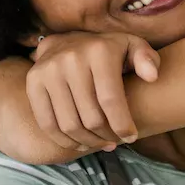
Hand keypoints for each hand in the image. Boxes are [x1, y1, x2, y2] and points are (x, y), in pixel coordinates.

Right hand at [26, 32, 159, 152]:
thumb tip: (151, 76)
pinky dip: (63, 140)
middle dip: (106, 136)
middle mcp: (70, 59)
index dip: (122, 125)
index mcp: (99, 51)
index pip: (110, 100)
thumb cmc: (107, 51)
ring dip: (87, 142)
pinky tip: (79, 143)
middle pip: (90, 117)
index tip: (131, 137)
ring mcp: (48, 70)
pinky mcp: (33, 82)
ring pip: (69, 124)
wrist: (67, 41)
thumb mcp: (132, 47)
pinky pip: (47, 122)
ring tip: (99, 144)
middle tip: (114, 142)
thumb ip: (147, 59)